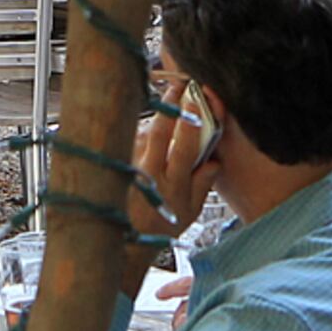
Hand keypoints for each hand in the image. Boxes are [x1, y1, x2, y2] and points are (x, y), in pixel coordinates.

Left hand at [129, 75, 218, 250]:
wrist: (123, 243)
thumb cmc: (160, 227)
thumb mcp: (191, 211)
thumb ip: (204, 183)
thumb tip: (216, 160)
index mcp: (173, 184)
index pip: (184, 146)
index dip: (192, 121)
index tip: (198, 99)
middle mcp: (149, 173)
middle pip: (160, 131)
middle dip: (171, 105)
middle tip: (180, 86)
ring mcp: (129, 167)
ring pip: (143, 132)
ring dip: (155, 117)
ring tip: (167, 104)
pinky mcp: (115, 164)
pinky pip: (130, 140)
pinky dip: (140, 133)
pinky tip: (146, 133)